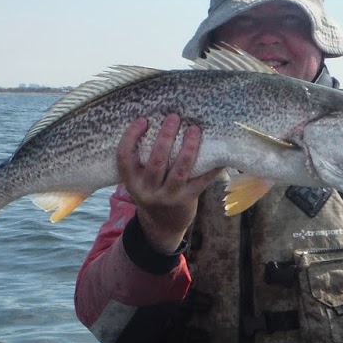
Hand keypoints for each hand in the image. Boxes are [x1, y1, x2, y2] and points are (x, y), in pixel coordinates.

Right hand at [118, 114, 221, 253]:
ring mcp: (168, 196)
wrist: (162, 225)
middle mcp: (147, 191)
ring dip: (188, 147)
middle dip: (165, 137)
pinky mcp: (187, 199)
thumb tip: (158, 122)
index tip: (143, 120)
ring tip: (194, 129)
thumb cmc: (151, 191)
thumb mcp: (139, 180)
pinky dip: (211, 167)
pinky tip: (218, 154)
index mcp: (132, 182)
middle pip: (156, 161)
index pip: (124, 157)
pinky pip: (201, 181)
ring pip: (179, 169)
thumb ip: (142, 159)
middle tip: (174, 117)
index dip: (131, 137)